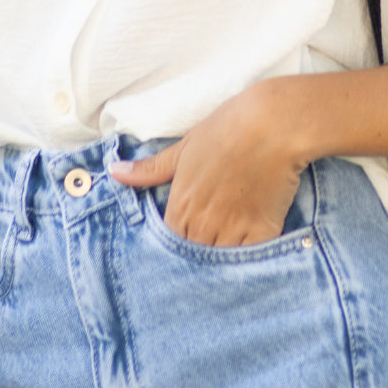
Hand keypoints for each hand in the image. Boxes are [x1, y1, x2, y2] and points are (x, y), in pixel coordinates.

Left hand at [111, 80, 305, 246]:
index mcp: (181, 203)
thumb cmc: (228, 128)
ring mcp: (233, 229)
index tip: (186, 240)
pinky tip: (249, 258)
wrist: (272, 124)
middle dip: (197, 258)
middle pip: (193, 258)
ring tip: (226, 257)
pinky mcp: (263, 232)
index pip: (169, 242)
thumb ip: (150, 169)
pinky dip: (248, 262)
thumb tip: (114, 171)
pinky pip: (250, 262)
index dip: (176, 244)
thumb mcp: (184, 146)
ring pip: (219, 264)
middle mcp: (203, 222)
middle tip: (206, 253)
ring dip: (220, 264)